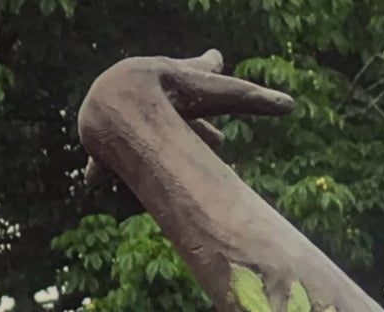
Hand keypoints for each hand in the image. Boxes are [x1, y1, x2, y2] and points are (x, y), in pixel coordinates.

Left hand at [79, 49, 293, 187]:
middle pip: (176, 110)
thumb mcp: (217, 96)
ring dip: (149, 146)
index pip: (200, 68)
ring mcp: (126, 116)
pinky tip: (92, 180)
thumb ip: (255, 102)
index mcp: (175, 78)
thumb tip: (291, 105)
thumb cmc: (170, 95)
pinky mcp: (103, 140)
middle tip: (217, 140)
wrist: (121, 99)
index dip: (210, 67)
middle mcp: (150, 95)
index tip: (215, 58)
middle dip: (194, 123)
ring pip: (141, 132)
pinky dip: (99, 168)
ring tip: (154, 164)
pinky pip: (101, 156)